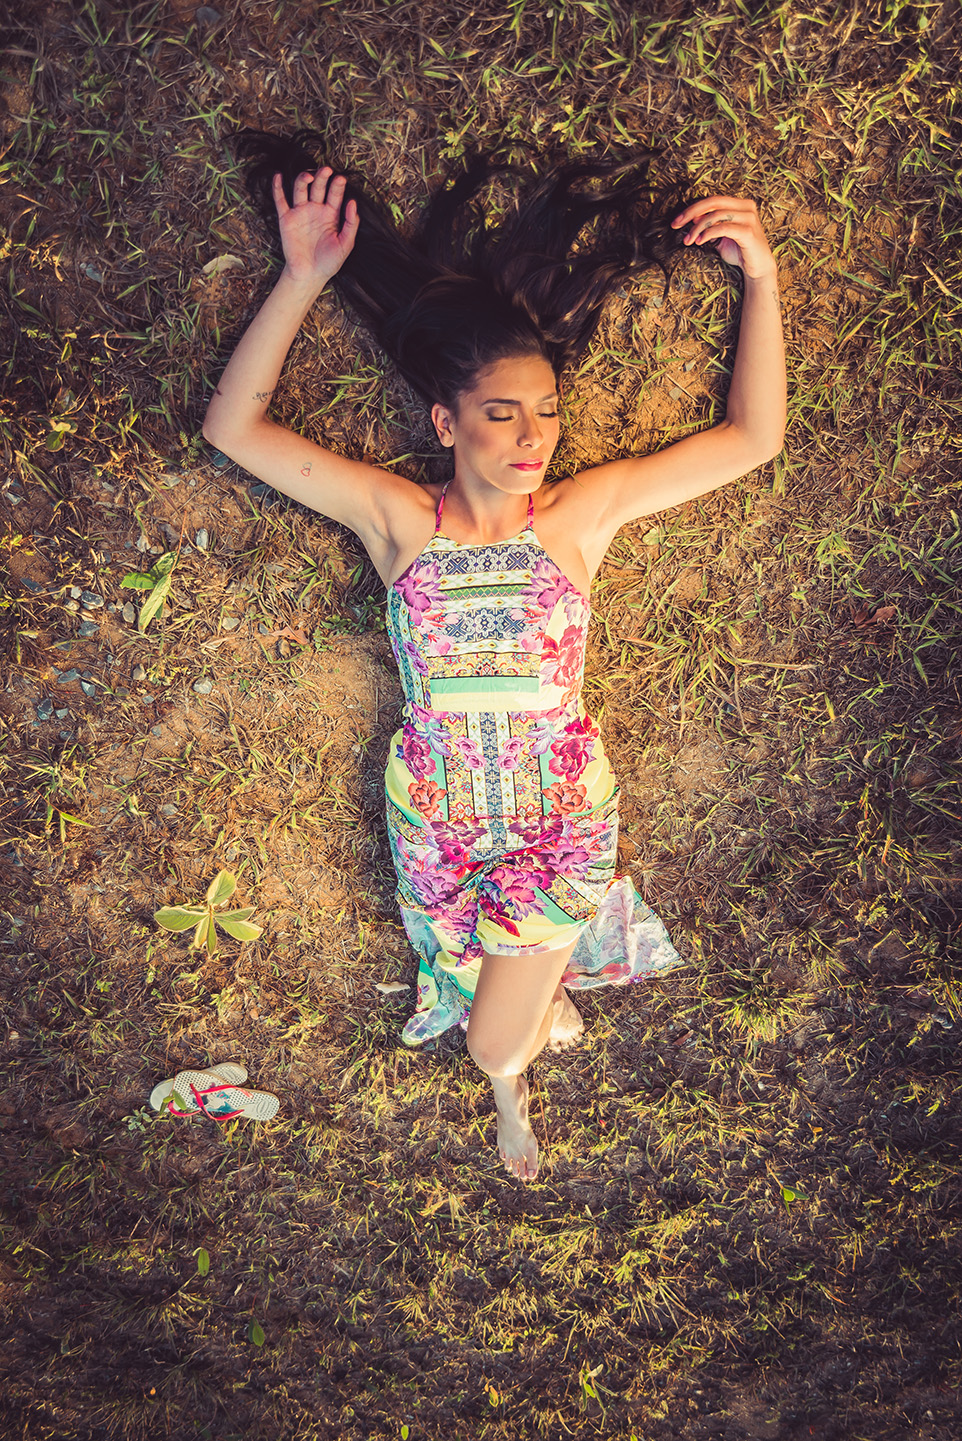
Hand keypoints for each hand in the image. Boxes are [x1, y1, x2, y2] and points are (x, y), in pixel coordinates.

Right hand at [273, 166, 358, 286]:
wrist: (309, 275)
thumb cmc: (329, 262)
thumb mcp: (346, 244)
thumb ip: (351, 224)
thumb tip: (353, 203)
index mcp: (331, 214)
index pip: (334, 194)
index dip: (337, 186)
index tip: (341, 179)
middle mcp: (315, 209)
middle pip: (318, 187)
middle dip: (322, 177)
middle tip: (327, 170)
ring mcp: (300, 212)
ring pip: (300, 189)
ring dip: (304, 179)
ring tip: (310, 175)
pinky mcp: (286, 219)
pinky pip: (280, 200)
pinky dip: (277, 188)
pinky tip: (278, 176)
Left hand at [671, 196, 774, 280]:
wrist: (758, 269)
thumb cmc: (740, 252)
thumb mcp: (720, 236)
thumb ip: (709, 225)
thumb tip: (692, 217)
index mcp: (740, 204)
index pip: (713, 200)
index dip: (693, 208)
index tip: (676, 221)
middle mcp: (746, 207)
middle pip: (713, 202)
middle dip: (691, 213)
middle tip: (676, 224)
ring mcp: (749, 218)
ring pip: (716, 215)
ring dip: (698, 228)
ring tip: (688, 240)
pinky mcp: (748, 231)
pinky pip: (723, 228)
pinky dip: (708, 233)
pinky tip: (699, 242)